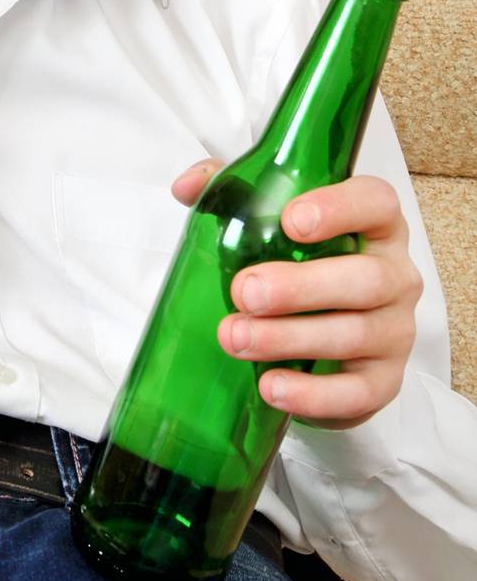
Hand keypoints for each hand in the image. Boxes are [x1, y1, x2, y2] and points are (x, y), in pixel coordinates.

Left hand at [170, 159, 423, 430]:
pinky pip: (356, 392)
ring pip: (354, 334)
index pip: (376, 202)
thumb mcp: (266, 220)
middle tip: (244, 291)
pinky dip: (312, 393)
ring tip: (235, 337)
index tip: (290, 220)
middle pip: (366, 277)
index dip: (339, 208)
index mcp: (374, 225)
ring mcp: (394, 331)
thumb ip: (230, 192)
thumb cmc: (299, 265)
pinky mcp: (383, 382)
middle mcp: (395, 275)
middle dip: (301, 286)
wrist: (322, 342)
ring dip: (290, 338)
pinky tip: (271, 386)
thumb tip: (185, 187)